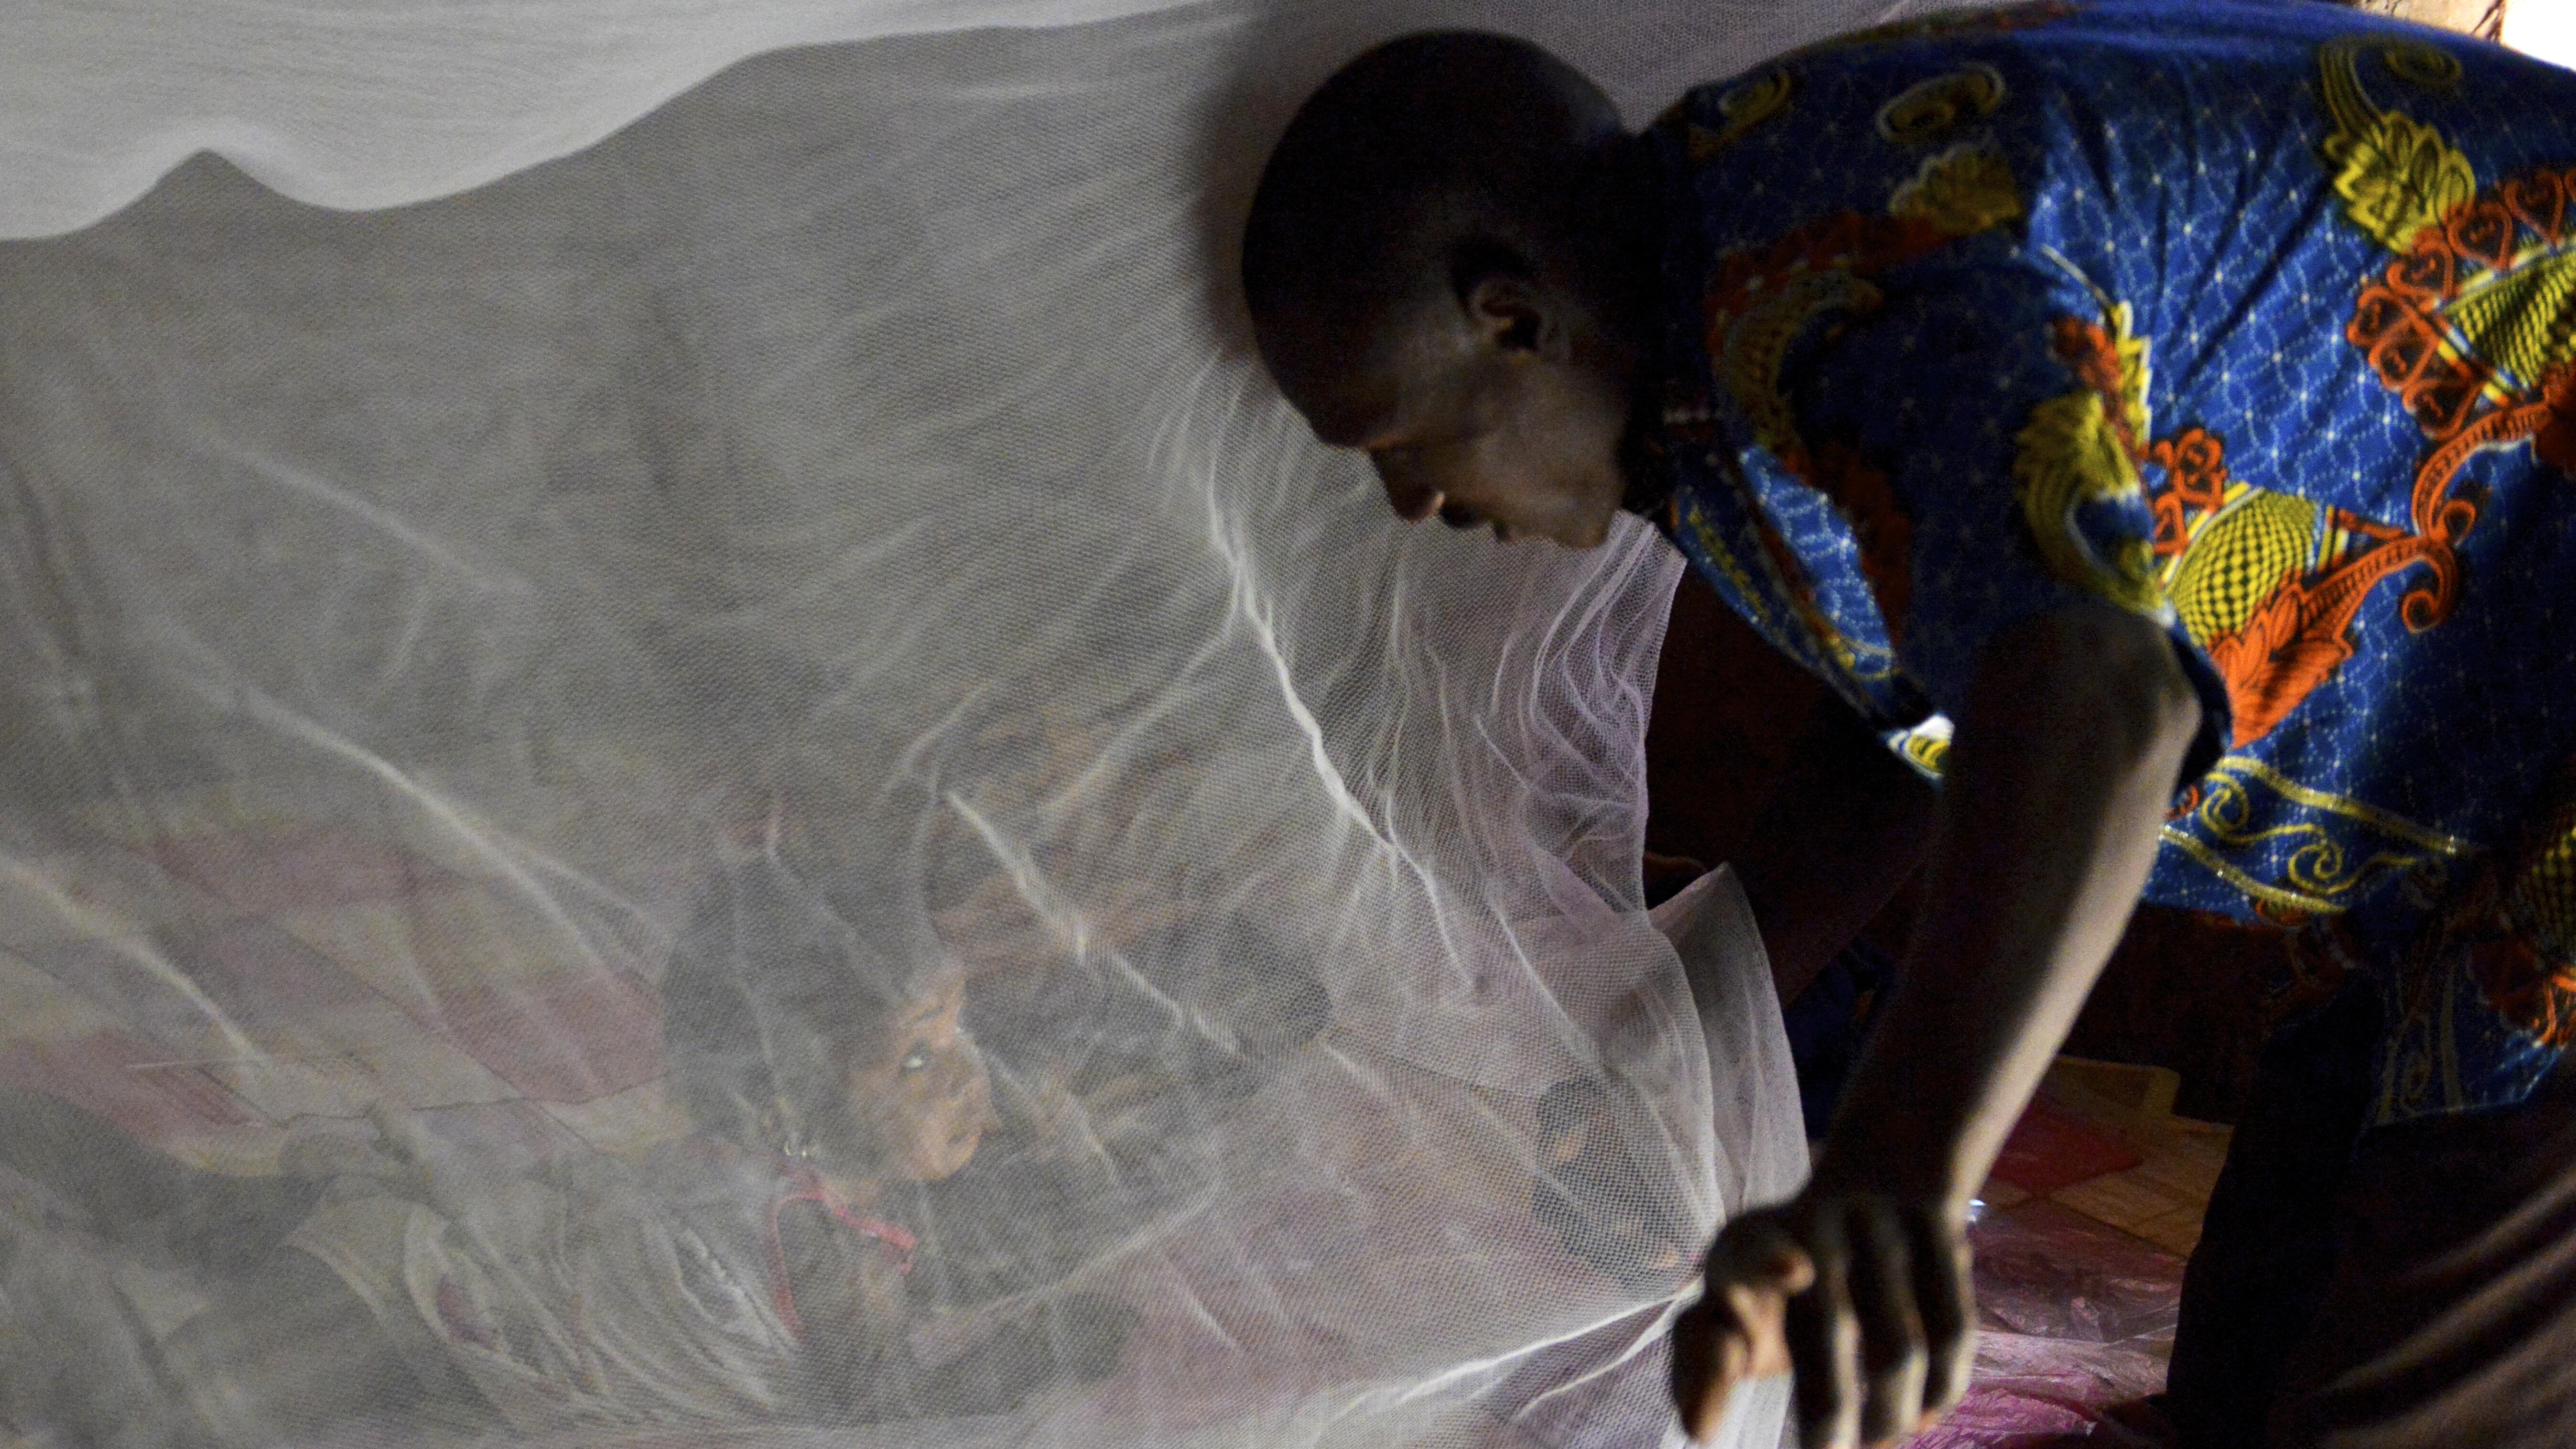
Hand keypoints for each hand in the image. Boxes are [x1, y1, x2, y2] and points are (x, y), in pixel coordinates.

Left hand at [1670, 1190, 1972, 1447]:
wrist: (1864, 1199)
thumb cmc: (1768, 1293)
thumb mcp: (1724, 1317)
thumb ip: (1700, 1369)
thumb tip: (1697, 1430)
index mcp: (1747, 1242)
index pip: (1751, 1250)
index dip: (1768, 1263)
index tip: (1793, 1276)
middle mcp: (1815, 1219)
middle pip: (1832, 1323)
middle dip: (1827, 1406)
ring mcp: (1882, 1223)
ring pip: (1898, 1346)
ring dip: (1888, 1413)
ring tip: (1875, 1442)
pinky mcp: (1938, 1232)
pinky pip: (1951, 1331)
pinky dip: (1938, 1389)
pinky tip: (1921, 1417)